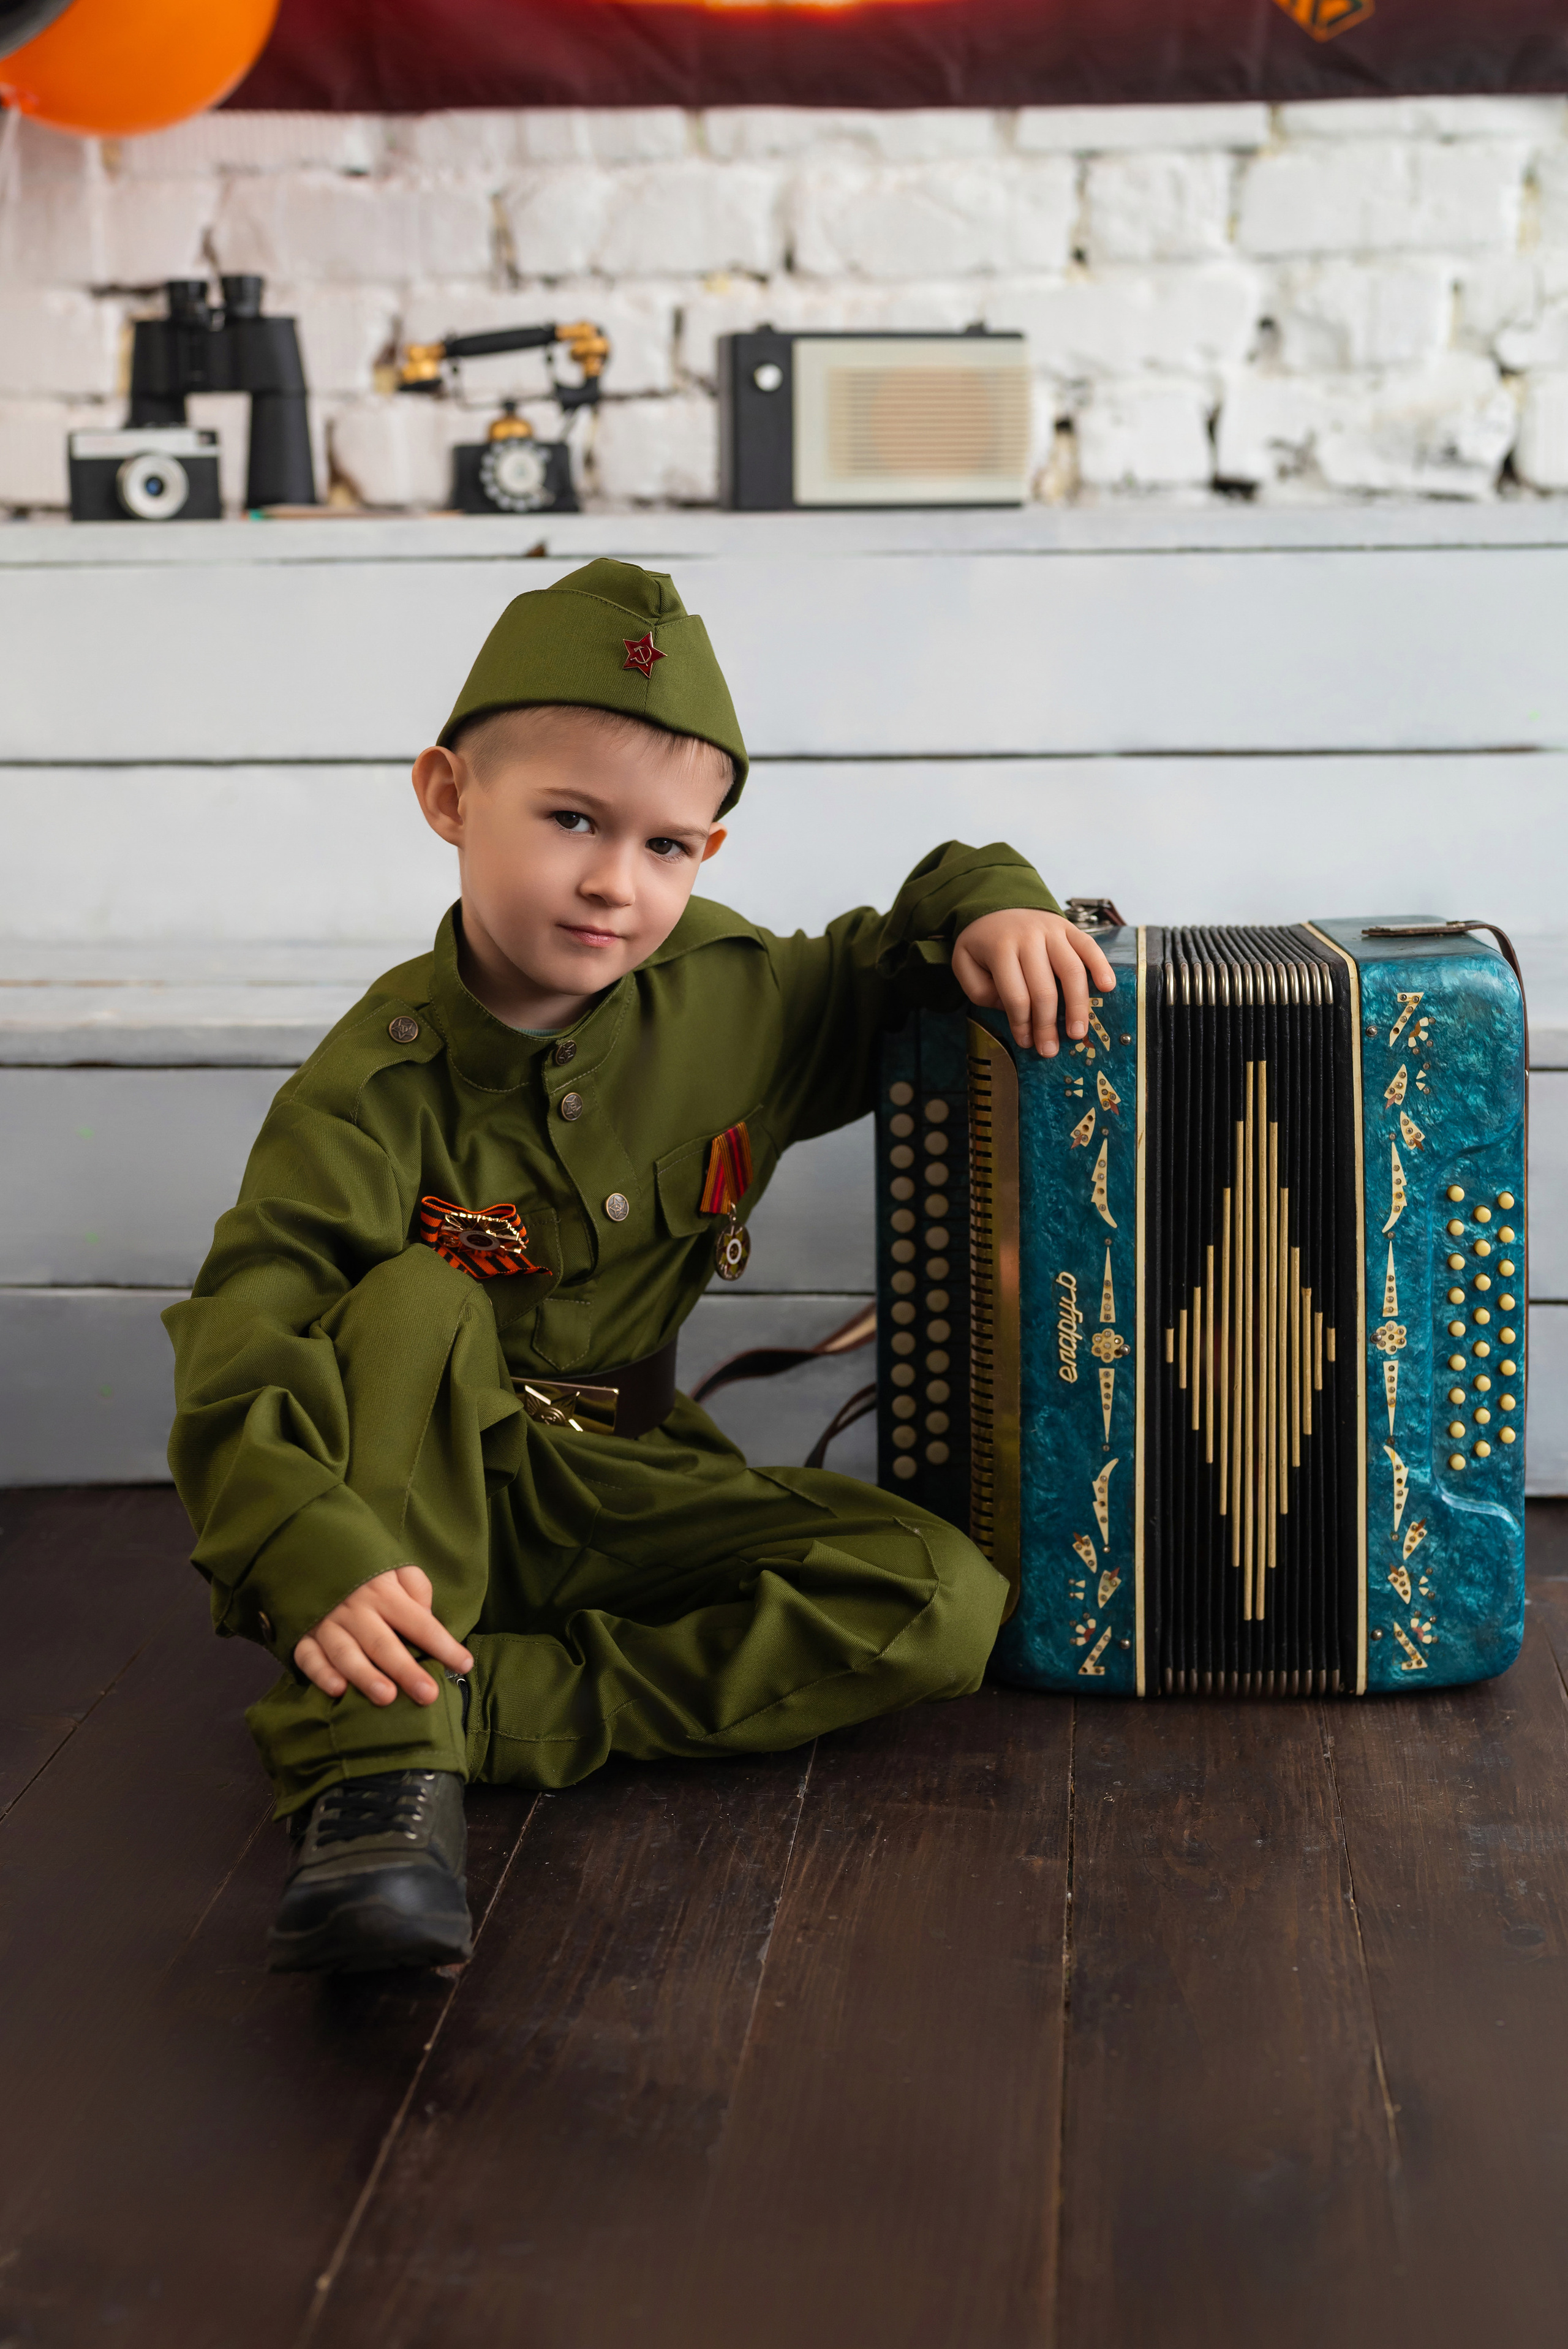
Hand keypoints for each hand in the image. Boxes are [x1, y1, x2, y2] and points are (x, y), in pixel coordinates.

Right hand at [294, 1565, 473, 1707]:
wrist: (312, 1550)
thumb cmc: (366, 1570)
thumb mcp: (397, 1567)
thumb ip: (416, 1588)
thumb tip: (427, 1615)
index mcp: (384, 1592)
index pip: (419, 1622)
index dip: (443, 1644)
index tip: (463, 1664)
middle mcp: (356, 1609)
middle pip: (384, 1643)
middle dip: (406, 1670)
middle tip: (428, 1695)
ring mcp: (327, 1623)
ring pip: (346, 1653)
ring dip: (365, 1676)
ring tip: (386, 1697)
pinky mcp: (303, 1635)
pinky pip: (309, 1657)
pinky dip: (321, 1674)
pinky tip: (338, 1690)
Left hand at [952, 909, 1116, 1058]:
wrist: (999, 905)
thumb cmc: (984, 942)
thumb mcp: (964, 963)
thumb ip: (978, 990)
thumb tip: (1008, 1009)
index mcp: (1000, 949)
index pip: (1015, 995)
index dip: (1022, 1024)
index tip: (1026, 1043)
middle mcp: (1029, 938)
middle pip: (1044, 989)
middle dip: (1047, 1024)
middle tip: (1051, 1050)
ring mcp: (1052, 931)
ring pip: (1071, 971)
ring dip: (1077, 1005)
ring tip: (1078, 1032)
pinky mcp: (1070, 928)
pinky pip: (1089, 947)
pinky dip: (1100, 966)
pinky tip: (1107, 987)